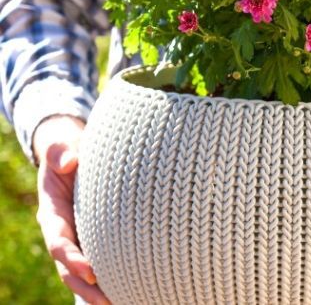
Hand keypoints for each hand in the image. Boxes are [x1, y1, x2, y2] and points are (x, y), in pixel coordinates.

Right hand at [33, 115, 109, 304]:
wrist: (75, 155)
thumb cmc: (71, 151)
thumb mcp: (62, 147)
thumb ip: (60, 151)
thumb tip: (69, 161)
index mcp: (53, 212)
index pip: (59, 241)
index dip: (71, 258)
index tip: (90, 271)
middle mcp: (64, 230)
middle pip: (69, 266)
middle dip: (86, 287)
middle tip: (108, 300)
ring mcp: (79, 237)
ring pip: (83, 271)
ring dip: (99, 290)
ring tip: (120, 303)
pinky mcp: (95, 238)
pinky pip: (101, 261)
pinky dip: (112, 277)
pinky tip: (132, 289)